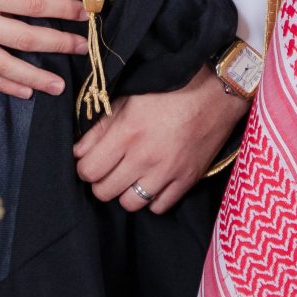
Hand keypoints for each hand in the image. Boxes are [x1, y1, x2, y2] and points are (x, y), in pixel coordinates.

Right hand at [0, 0, 88, 99]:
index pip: (33, 3)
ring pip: (4, 66)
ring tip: (58, 86)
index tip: (84, 14)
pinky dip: (4, 85)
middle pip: (24, 37)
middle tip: (81, 49)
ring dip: (34, 77)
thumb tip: (26, 4)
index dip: (62, 9)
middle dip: (58, 43)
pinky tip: (24, 92)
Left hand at [72, 65, 248, 214]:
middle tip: (108, 168)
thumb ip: (101, 127)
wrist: (217, 92)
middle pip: (104, 191)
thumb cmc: (171, 90)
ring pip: (129, 204)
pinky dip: (152, 198)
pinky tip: (152, 181)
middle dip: (100, 181)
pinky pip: (158, 206)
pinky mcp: (187, 180)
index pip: (88, 170)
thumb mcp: (129, 99)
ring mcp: (168, 172)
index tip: (89, 160)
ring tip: (130, 176)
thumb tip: (79, 153)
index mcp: (128, 132)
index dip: (83, 166)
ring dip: (125, 192)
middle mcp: (145, 157)